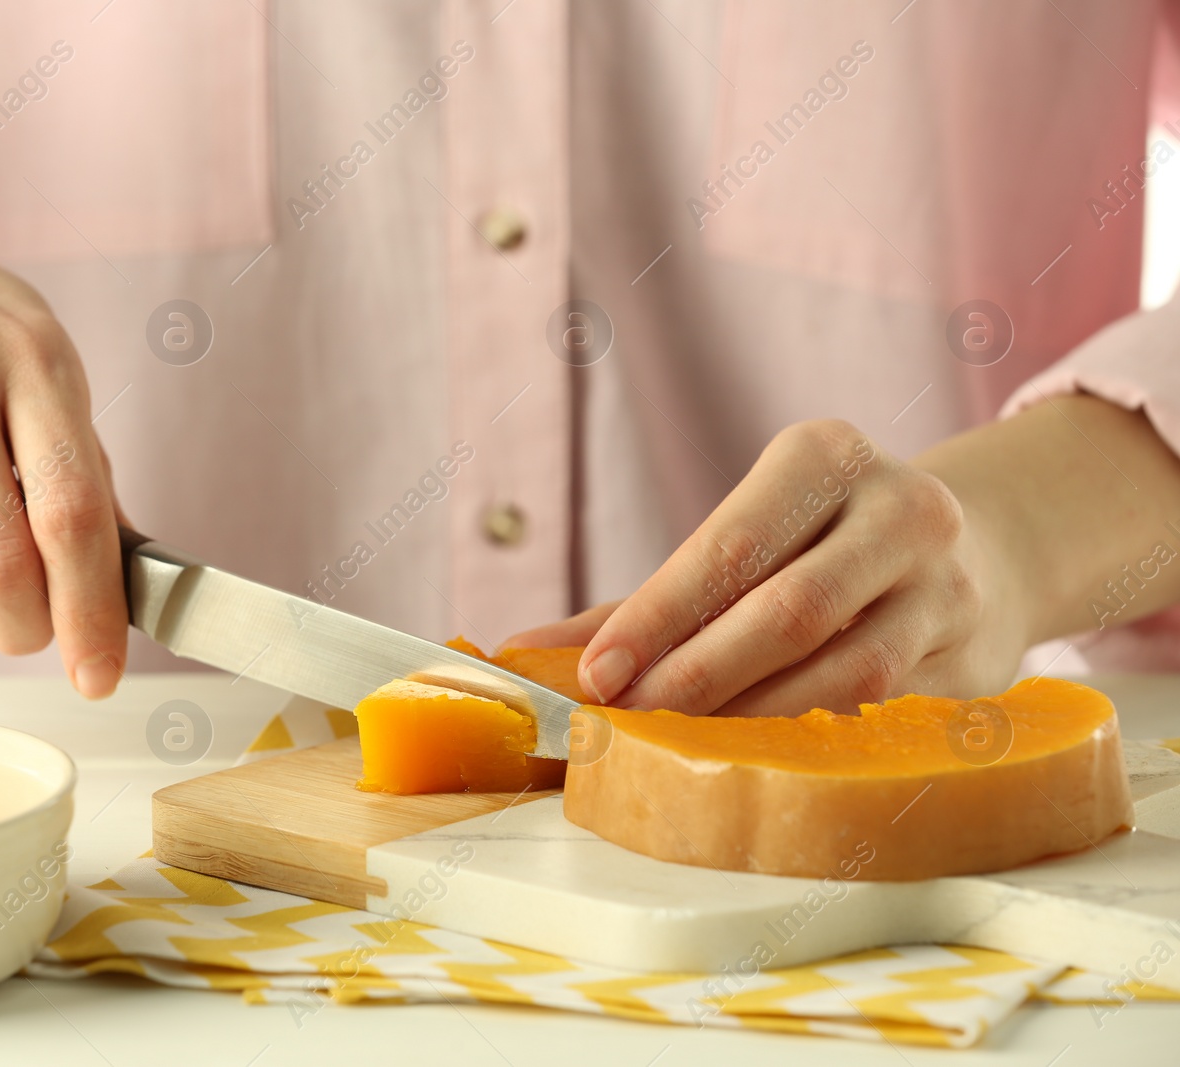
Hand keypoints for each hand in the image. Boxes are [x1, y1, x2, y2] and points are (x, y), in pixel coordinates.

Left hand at [507, 420, 1029, 715]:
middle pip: (787, 610)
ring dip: (753, 724)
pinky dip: (813, 746)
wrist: (982, 551)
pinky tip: (757, 766)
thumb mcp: (747, 539)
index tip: (594, 674)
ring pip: (846, 675)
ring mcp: (948, 588)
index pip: (729, 547)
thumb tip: (527, 649)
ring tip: (680, 753)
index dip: (657, 616)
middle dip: (695, 678)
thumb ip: (644, 599)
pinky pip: (885, 717)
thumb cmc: (818, 549)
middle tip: (624, 726)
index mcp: (825, 458)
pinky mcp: (975, 663)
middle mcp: (901, 509)